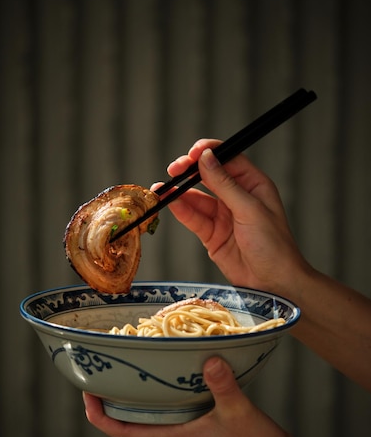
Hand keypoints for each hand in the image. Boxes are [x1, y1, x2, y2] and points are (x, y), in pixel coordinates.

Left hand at [83, 356, 302, 436]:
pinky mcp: (202, 420)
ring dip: (135, 395)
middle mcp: (176, 432)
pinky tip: (171, 370)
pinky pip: (173, 404)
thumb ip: (223, 386)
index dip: (100, 417)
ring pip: (151, 412)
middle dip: (111, 400)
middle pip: (130, 421)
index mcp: (175, 436)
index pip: (123, 433)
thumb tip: (209, 357)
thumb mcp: (238, 412)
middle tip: (102, 372)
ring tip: (128, 367)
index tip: (88, 393)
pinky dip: (164, 390)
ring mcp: (188, 427)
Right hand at [163, 139, 310, 294]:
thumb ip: (225, 184)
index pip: (228, 159)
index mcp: (253, 185)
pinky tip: (170, 204)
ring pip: (197, 198)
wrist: (274, 283)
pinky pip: (193, 218)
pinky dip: (181, 211)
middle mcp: (237, 197)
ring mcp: (223, 216)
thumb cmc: (274, 246)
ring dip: (179, 193)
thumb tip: (206, 159)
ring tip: (162, 190)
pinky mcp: (212, 234)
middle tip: (174, 170)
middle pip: (208, 177)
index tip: (192, 153)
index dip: (209, 153)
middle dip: (189, 172)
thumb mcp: (250, 209)